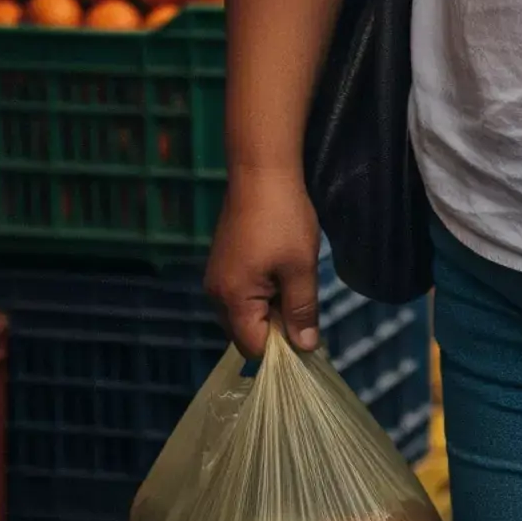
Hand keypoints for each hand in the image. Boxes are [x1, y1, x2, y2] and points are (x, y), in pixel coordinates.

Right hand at [206, 166, 322, 356]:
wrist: (261, 171)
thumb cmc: (284, 219)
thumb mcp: (300, 267)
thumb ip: (302, 310)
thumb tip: (305, 347)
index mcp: (232, 299)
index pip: (252, 348)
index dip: (281, 347)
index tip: (305, 329)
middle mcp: (216, 294)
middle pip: (244, 333)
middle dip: (274, 327)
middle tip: (301, 299)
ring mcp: (216, 277)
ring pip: (243, 313)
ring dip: (269, 308)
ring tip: (292, 279)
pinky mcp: (222, 262)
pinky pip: (240, 293)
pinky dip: (261, 292)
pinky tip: (280, 268)